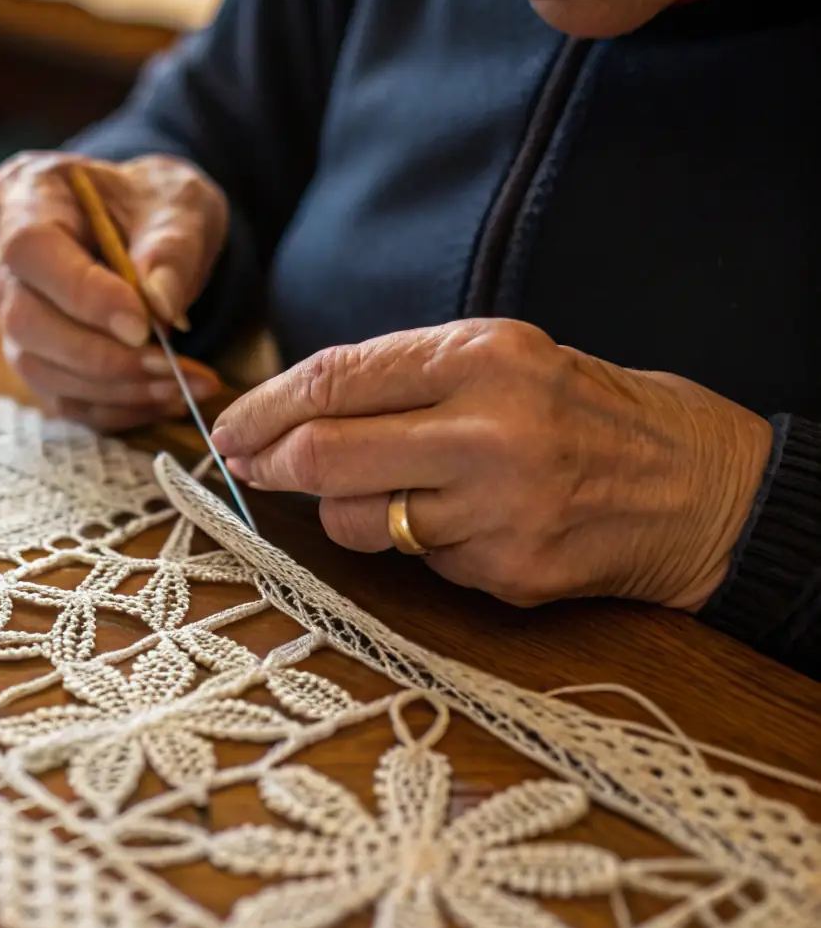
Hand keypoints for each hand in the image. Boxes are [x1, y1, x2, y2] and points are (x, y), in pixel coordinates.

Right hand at [0, 151, 227, 430]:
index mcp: (26, 194)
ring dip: (112, 388)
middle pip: (24, 320)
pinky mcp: (36, 355)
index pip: (31, 250)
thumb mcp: (180, 204)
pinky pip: (62, 397)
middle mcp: (1, 256)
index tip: (143, 324)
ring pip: (38, 367)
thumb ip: (172, 247)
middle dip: (99, 354)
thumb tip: (160, 307)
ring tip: (180, 385)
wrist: (153, 225)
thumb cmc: (157, 203)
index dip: (81, 294)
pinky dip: (116, 407)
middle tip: (170, 364)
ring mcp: (10, 311)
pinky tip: (165, 397)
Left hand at [210, 319, 772, 610]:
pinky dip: (417, 543)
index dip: (264, 407)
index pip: (335, 379)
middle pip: (325, 454)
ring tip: (392, 490)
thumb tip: (290, 412)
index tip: (231, 426)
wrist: (697, 486)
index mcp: (483, 356)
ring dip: (346, 510)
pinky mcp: (509, 572)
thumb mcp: (502, 358)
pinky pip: (415, 559)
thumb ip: (401, 377)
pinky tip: (467, 522)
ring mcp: (501, 509)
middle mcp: (489, 430)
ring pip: (356, 521)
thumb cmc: (582, 412)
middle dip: (269, 463)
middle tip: (250, 466)